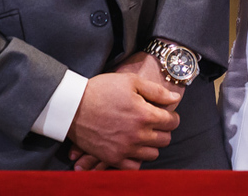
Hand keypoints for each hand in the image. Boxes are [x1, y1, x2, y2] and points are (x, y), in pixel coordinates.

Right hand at [65, 72, 179, 169]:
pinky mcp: (113, 158)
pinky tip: (132, 147)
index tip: (166, 114)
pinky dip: (137, 158)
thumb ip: (156, 90)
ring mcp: (125, 149)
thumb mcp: (130, 81)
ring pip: (152, 154)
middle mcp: (138, 135)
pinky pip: (135, 166)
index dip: (171, 117)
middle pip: (164, 139)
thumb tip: (175, 99)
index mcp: (145, 115)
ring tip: (142, 134)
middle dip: (163, 130)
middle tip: (154, 123)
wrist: (73, 106)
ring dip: (151, 144)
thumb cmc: (102, 90)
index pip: (172, 122)